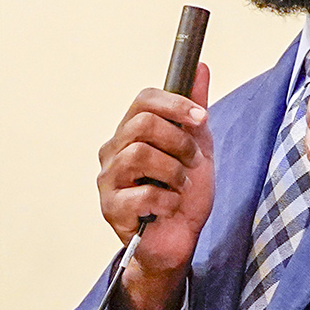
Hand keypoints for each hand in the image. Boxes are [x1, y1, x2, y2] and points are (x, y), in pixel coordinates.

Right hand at [97, 64, 213, 309]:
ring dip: (174, 171)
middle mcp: (113, 152)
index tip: (201, 118)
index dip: (175, 104)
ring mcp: (108, 181)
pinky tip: (171, 208)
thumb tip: (200, 68)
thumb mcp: (198, 147)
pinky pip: (143, 194)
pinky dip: (168, 200)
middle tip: (194, 162)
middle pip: (142, 124)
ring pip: (140, 155)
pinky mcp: (111, 210)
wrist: (180, 241)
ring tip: (182, 186)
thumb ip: (194, 111)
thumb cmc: (183, 196)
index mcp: (130, 133)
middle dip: (179, 141)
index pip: (143, 100)